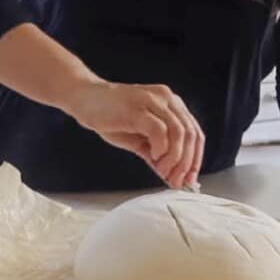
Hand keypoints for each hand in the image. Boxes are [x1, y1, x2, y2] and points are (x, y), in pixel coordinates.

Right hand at [60, 80, 204, 187]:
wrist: (84, 98)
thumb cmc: (109, 116)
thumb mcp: (138, 139)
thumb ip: (156, 155)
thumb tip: (170, 176)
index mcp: (171, 104)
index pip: (195, 133)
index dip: (195, 159)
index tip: (189, 179)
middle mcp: (167, 99)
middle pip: (190, 134)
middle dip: (186, 163)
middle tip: (176, 181)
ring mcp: (153, 101)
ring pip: (179, 132)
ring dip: (174, 158)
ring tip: (164, 171)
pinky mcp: (138, 107)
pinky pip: (159, 130)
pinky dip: (161, 147)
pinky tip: (153, 157)